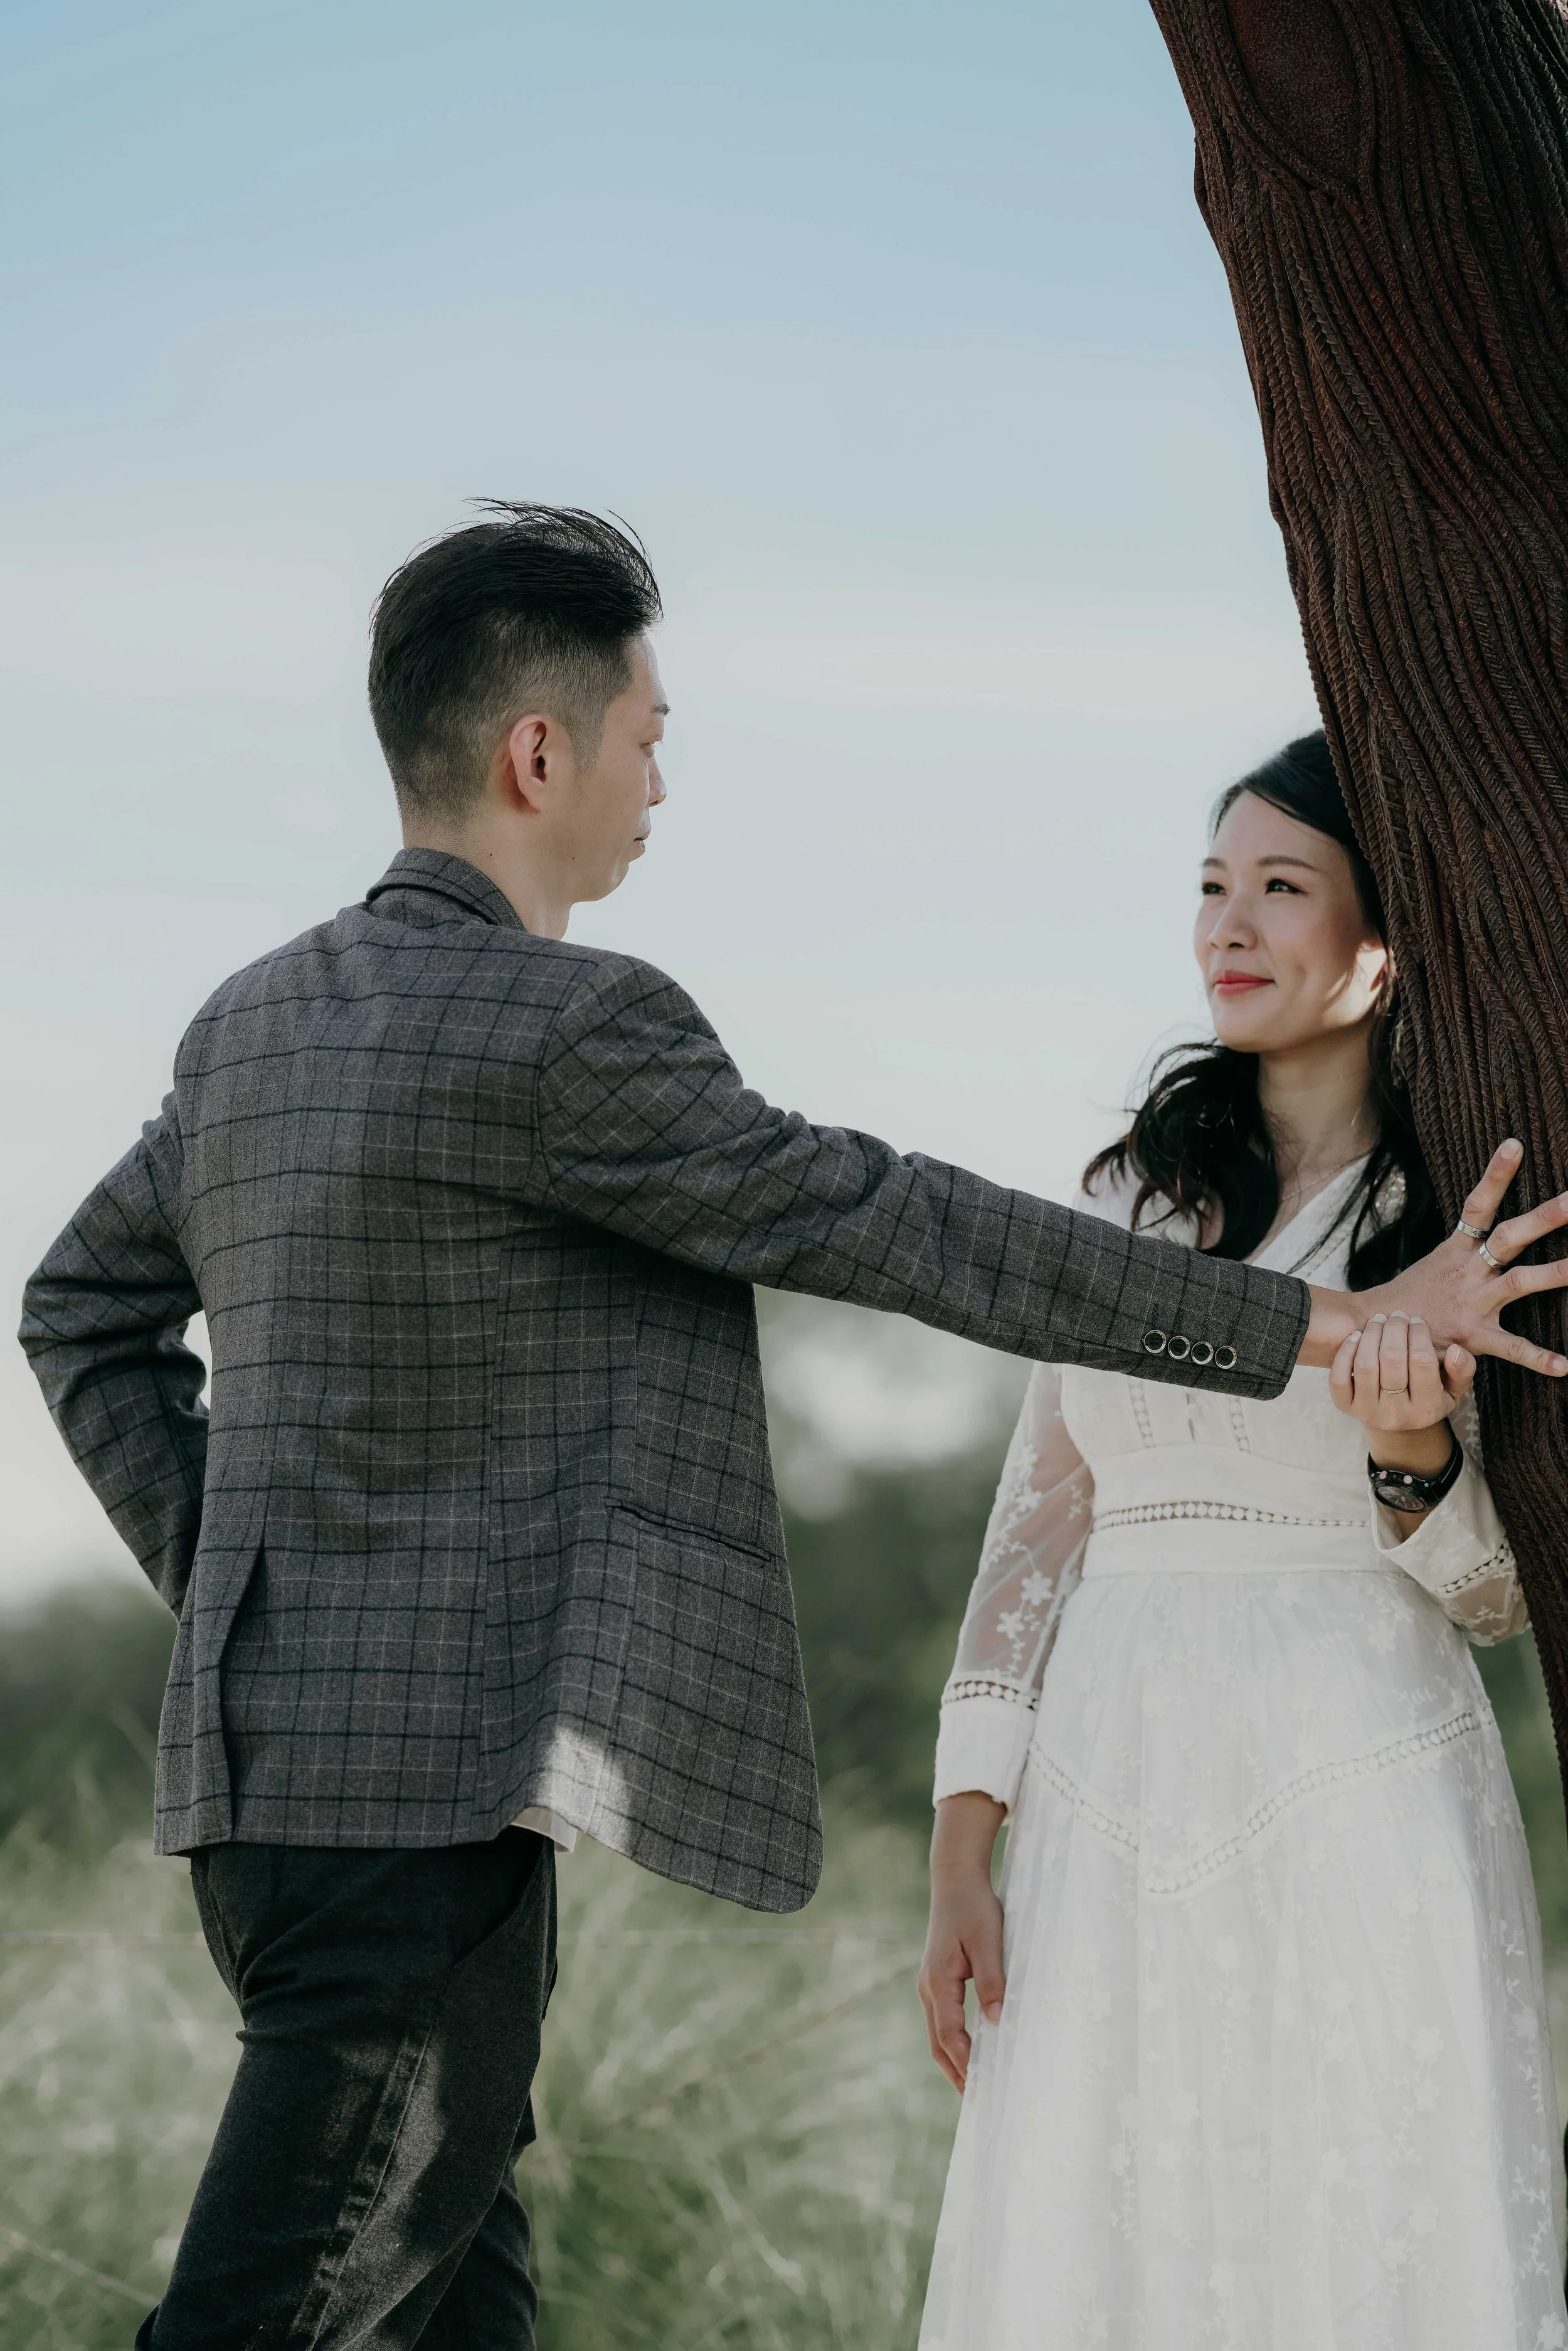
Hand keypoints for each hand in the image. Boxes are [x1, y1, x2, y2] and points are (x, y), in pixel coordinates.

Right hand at [919, 1792, 1006, 2092]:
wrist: (956, 1878)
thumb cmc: (974, 1907)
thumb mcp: (988, 1942)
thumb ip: (993, 1981)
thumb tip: (998, 2022)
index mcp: (938, 1981)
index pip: (949, 2034)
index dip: (965, 2064)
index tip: (981, 2089)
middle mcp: (929, 1988)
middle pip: (939, 2042)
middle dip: (957, 2073)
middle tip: (978, 2103)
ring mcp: (931, 1985)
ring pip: (939, 2034)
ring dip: (955, 2061)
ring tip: (976, 2087)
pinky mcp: (939, 1980)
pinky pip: (945, 2021)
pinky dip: (955, 2042)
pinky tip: (973, 2051)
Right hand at [1304, 1141, 1567, 1375]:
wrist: (1373, 1333)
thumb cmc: (1409, 1299)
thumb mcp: (1435, 1265)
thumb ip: (1464, 1248)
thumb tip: (1485, 1223)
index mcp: (1455, 1251)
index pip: (1477, 1205)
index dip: (1495, 1175)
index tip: (1514, 1145)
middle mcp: (1468, 1272)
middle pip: (1510, 1236)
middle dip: (1545, 1217)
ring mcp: (1472, 1303)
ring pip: (1520, 1282)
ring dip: (1556, 1273)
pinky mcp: (1473, 1337)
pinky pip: (1511, 1347)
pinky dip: (1538, 1357)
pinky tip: (1566, 1365)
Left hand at [1329, 1312, 1471, 1473]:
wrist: (1397, 1420)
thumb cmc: (1429, 1395)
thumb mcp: (1454, 1388)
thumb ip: (1462, 1370)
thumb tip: (1455, 1350)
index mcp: (1427, 1409)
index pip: (1422, 1362)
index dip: (1418, 1335)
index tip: (1416, 1320)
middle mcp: (1396, 1415)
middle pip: (1392, 1361)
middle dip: (1394, 1330)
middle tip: (1397, 1315)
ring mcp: (1367, 1412)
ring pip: (1365, 1366)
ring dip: (1371, 1335)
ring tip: (1379, 1319)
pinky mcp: (1345, 1407)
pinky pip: (1338, 1378)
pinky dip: (1345, 1352)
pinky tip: (1357, 1336)